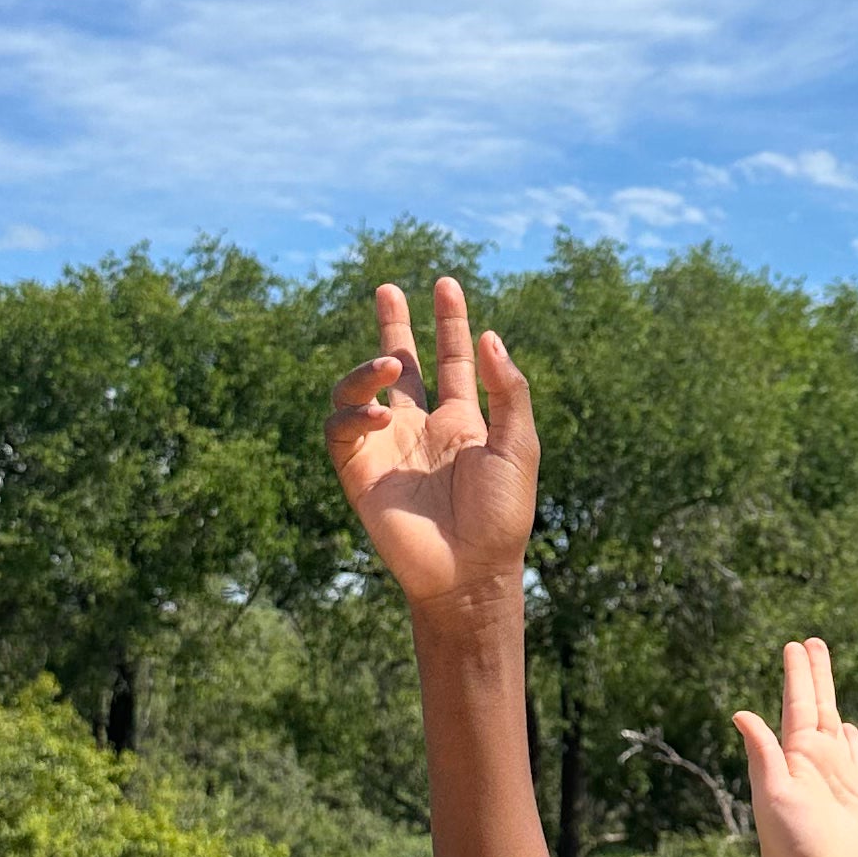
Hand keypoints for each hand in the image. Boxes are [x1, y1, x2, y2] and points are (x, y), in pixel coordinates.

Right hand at [326, 276, 539, 609]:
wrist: (470, 572)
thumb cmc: (502, 516)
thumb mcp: (517, 445)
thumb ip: (508, 391)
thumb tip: (489, 336)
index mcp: (462, 422)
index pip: (452, 361)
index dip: (450, 323)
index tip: (447, 284)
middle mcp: (421, 429)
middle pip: (401, 366)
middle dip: (394, 326)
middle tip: (389, 289)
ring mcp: (387, 448)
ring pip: (362, 391)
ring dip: (369, 367)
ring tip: (390, 362)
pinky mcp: (359, 472)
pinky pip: (341, 429)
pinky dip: (354, 413)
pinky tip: (380, 414)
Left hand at [734, 638, 857, 856]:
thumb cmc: (792, 841)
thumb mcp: (774, 793)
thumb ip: (763, 753)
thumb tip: (740, 713)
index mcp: (795, 755)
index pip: (798, 704)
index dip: (799, 675)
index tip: (795, 645)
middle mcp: (815, 760)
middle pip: (818, 705)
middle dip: (816, 674)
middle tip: (812, 642)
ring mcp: (837, 775)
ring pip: (836, 725)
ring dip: (832, 699)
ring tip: (828, 676)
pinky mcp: (857, 794)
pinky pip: (854, 757)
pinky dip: (851, 739)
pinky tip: (848, 729)